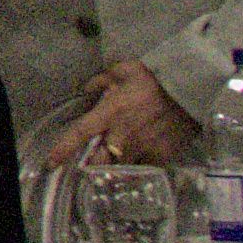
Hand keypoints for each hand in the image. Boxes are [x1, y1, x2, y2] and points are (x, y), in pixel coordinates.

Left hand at [49, 63, 199, 167]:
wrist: (191, 90)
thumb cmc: (155, 78)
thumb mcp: (124, 70)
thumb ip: (101, 81)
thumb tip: (85, 89)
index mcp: (110, 113)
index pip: (80, 133)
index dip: (63, 149)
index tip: (50, 163)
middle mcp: (123, 134)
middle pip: (98, 161)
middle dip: (91, 166)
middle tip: (89, 165)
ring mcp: (143, 147)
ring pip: (120, 169)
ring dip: (113, 170)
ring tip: (110, 171)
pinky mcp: (161, 156)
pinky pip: (143, 170)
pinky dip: (137, 170)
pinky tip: (135, 167)